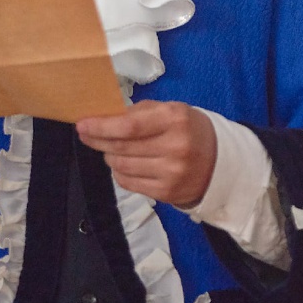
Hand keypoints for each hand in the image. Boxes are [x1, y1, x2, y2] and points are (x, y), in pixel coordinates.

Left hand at [76, 100, 216, 207]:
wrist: (220, 162)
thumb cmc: (188, 129)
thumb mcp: (170, 110)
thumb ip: (139, 112)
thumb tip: (105, 117)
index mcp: (174, 119)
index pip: (128, 126)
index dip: (101, 127)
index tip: (82, 124)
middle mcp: (174, 147)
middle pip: (122, 147)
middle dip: (97, 140)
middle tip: (85, 134)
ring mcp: (171, 174)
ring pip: (122, 166)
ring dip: (109, 155)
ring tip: (110, 148)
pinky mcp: (167, 193)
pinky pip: (129, 183)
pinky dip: (119, 172)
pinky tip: (123, 163)